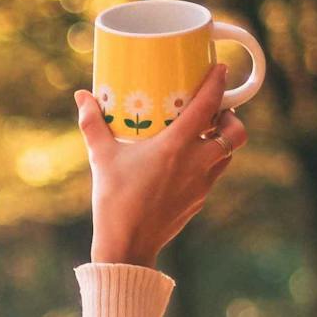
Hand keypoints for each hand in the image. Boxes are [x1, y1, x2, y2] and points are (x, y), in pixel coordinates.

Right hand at [75, 62, 247, 267]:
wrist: (127, 247)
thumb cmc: (114, 201)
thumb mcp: (101, 158)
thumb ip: (93, 123)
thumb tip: (82, 96)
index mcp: (176, 147)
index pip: (208, 107)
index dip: (217, 84)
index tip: (220, 69)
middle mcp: (197, 163)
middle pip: (235, 132)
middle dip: (231, 117)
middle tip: (214, 111)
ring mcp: (201, 184)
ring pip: (229, 154)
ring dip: (223, 140)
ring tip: (203, 133)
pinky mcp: (198, 200)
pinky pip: (214, 174)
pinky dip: (209, 162)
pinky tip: (188, 162)